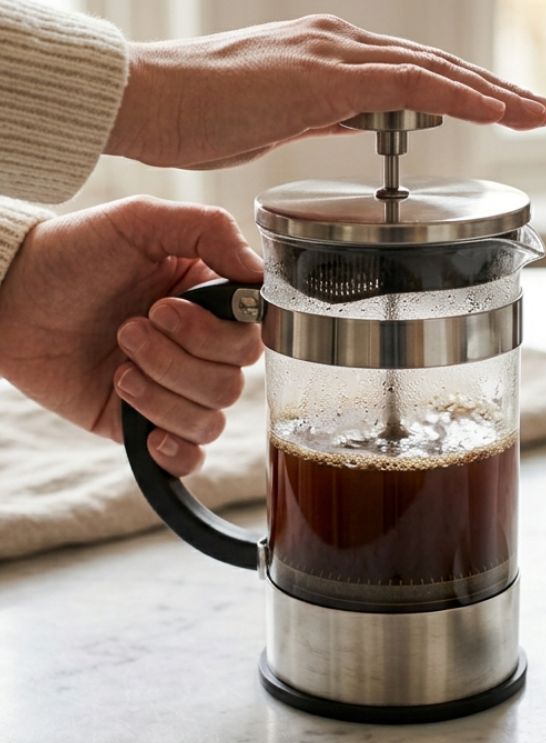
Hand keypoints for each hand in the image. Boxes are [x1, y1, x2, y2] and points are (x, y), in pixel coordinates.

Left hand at [0, 197, 262, 476]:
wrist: (8, 297)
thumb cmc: (72, 255)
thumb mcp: (141, 220)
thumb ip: (210, 229)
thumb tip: (258, 273)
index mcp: (211, 302)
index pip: (253, 335)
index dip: (215, 332)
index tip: (165, 307)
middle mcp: (201, 349)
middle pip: (233, 380)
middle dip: (176, 358)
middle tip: (128, 327)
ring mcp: (175, 389)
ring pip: (210, 419)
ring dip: (161, 393)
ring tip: (118, 364)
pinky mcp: (145, 425)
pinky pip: (191, 457)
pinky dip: (177, 451)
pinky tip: (150, 434)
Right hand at [106, 15, 545, 168]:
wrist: (148, 100)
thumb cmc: (200, 115)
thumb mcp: (281, 120)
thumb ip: (326, 115)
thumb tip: (358, 121)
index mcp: (331, 59)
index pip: (415, 74)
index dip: (465, 93)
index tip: (504, 112)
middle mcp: (340, 47)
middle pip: (437, 67)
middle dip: (495, 92)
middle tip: (542, 110)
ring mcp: (335, 55)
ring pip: (434, 70)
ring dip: (492, 94)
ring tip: (536, 114)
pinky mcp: (325, 75)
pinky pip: (408, 83)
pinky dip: (456, 97)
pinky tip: (493, 112)